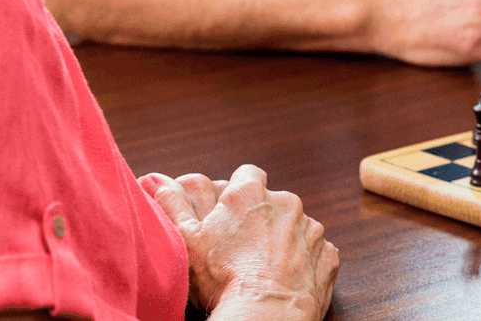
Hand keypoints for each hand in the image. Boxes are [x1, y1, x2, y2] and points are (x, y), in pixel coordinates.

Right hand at [141, 165, 337, 319]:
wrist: (264, 313)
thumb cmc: (222, 278)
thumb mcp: (186, 239)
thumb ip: (172, 203)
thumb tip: (153, 179)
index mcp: (251, 193)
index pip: (247, 174)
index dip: (238, 192)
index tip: (230, 213)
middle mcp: (287, 203)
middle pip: (273, 202)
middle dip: (261, 218)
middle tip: (242, 247)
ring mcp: (311, 228)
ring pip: (295, 227)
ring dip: (283, 240)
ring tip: (263, 267)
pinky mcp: (327, 253)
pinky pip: (315, 251)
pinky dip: (303, 261)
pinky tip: (284, 278)